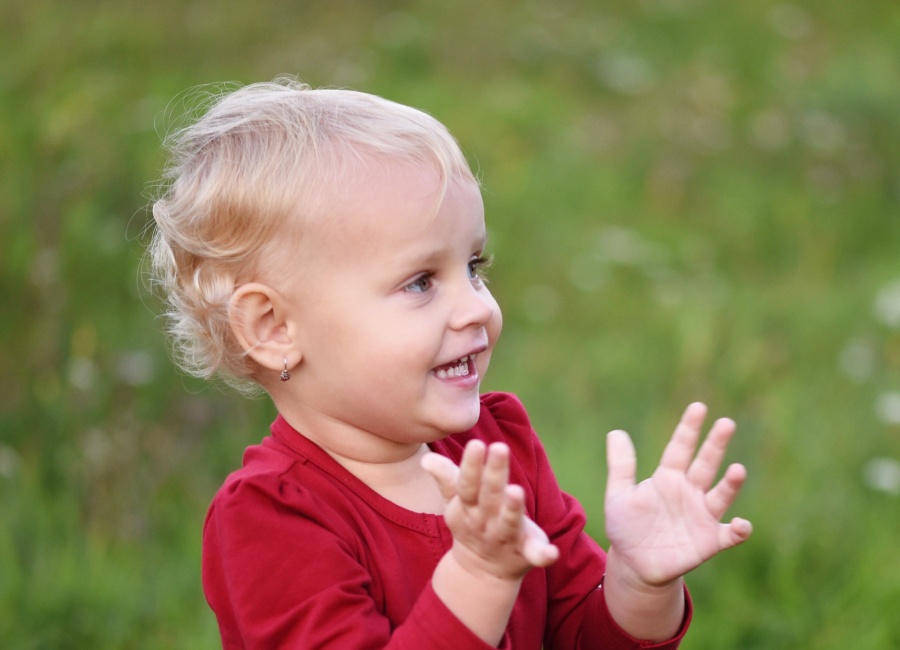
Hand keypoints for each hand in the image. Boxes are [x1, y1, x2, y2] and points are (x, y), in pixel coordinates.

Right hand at [422, 440, 558, 581]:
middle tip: (499, 447)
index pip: (467, 485)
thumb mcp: (457, 502)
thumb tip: (426, 459)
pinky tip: (553, 552)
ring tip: (516, 491)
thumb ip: (447, 478)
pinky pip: (535, 555)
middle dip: (494, 473)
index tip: (476, 443)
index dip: (471, 465)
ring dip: (512, 509)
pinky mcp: (527, 553)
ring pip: (509, 523)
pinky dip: (543, 555)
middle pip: (490, 496)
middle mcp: (486, 522)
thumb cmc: (472, 522)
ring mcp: (506, 538)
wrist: (480, 570)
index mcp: (469, 507)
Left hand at [604, 402, 751, 587]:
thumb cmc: (627, 526)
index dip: (689, 429)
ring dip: (730, 484)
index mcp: (668, 477)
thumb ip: (621, 466)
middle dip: (715, 445)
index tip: (699, 408)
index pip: (680, 448)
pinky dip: (738, 530)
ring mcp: (702, 516)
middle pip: (705, 464)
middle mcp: (689, 492)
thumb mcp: (619, 495)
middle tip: (726, 423)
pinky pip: (728, 535)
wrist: (634, 564)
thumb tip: (615, 432)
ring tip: (737, 470)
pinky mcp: (709, 541)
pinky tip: (742, 525)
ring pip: (720, 495)